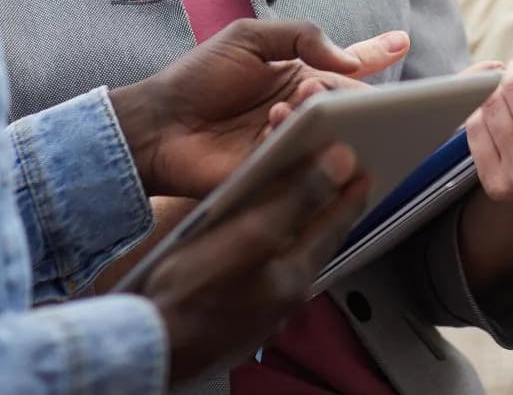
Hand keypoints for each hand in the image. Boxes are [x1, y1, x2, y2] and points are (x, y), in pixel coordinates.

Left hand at [111, 19, 404, 198]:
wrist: (156, 123)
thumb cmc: (199, 77)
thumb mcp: (249, 37)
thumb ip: (302, 36)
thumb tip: (348, 60)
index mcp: (300, 75)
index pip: (349, 65)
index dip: (377, 53)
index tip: (403, 41)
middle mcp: (304, 110)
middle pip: (351, 103)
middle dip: (356, 98)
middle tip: (340, 92)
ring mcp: (293, 142)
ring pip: (332, 131)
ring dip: (319, 113)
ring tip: (291, 102)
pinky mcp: (278, 172)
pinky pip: (304, 158)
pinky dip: (293, 137)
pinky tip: (276, 123)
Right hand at [137, 143, 371, 381]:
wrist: (151, 347)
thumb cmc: (189, 295)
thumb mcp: (247, 235)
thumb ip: (296, 199)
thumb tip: (339, 165)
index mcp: (294, 275)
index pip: (334, 225)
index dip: (347, 194)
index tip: (361, 172)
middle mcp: (286, 298)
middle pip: (317, 244)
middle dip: (329, 213)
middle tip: (340, 188)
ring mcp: (263, 314)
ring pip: (292, 262)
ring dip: (301, 233)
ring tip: (303, 211)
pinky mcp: (239, 322)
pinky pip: (268, 279)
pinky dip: (273, 255)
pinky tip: (259, 250)